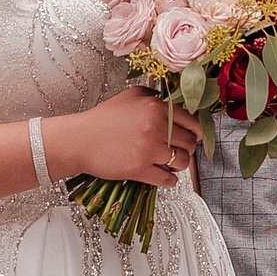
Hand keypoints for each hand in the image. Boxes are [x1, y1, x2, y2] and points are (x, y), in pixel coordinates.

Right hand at [71, 87, 202, 186]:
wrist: (79, 139)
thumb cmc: (103, 118)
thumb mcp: (131, 95)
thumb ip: (155, 95)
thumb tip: (175, 101)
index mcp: (156, 107)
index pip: (193, 121)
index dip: (197, 131)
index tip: (195, 136)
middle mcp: (155, 126)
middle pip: (190, 143)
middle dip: (187, 148)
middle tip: (180, 150)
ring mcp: (148, 149)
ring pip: (183, 162)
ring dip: (180, 165)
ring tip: (172, 163)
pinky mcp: (139, 169)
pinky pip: (168, 179)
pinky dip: (170, 180)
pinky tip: (165, 176)